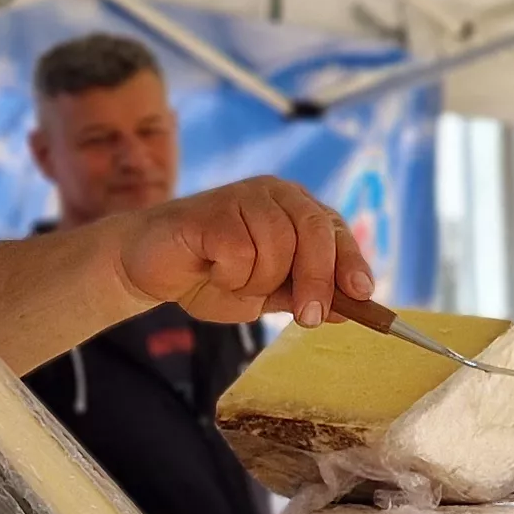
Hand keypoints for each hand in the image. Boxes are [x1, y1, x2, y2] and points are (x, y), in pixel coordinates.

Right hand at [116, 176, 369, 324]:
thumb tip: (350, 308)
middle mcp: (275, 195)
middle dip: (316, 280)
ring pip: (277, 245)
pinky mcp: (214, 209)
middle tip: (308, 317)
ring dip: (259, 281)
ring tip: (234, 282)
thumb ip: (303, 295)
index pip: (336, 231)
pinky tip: (212, 270)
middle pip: (314, 232)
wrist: (151, 269)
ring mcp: (244, 197)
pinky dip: (231, 275)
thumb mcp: (267, 294)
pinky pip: (240, 251)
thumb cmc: (211, 277)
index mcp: (295, 210)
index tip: (362, 295)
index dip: (351, 262)